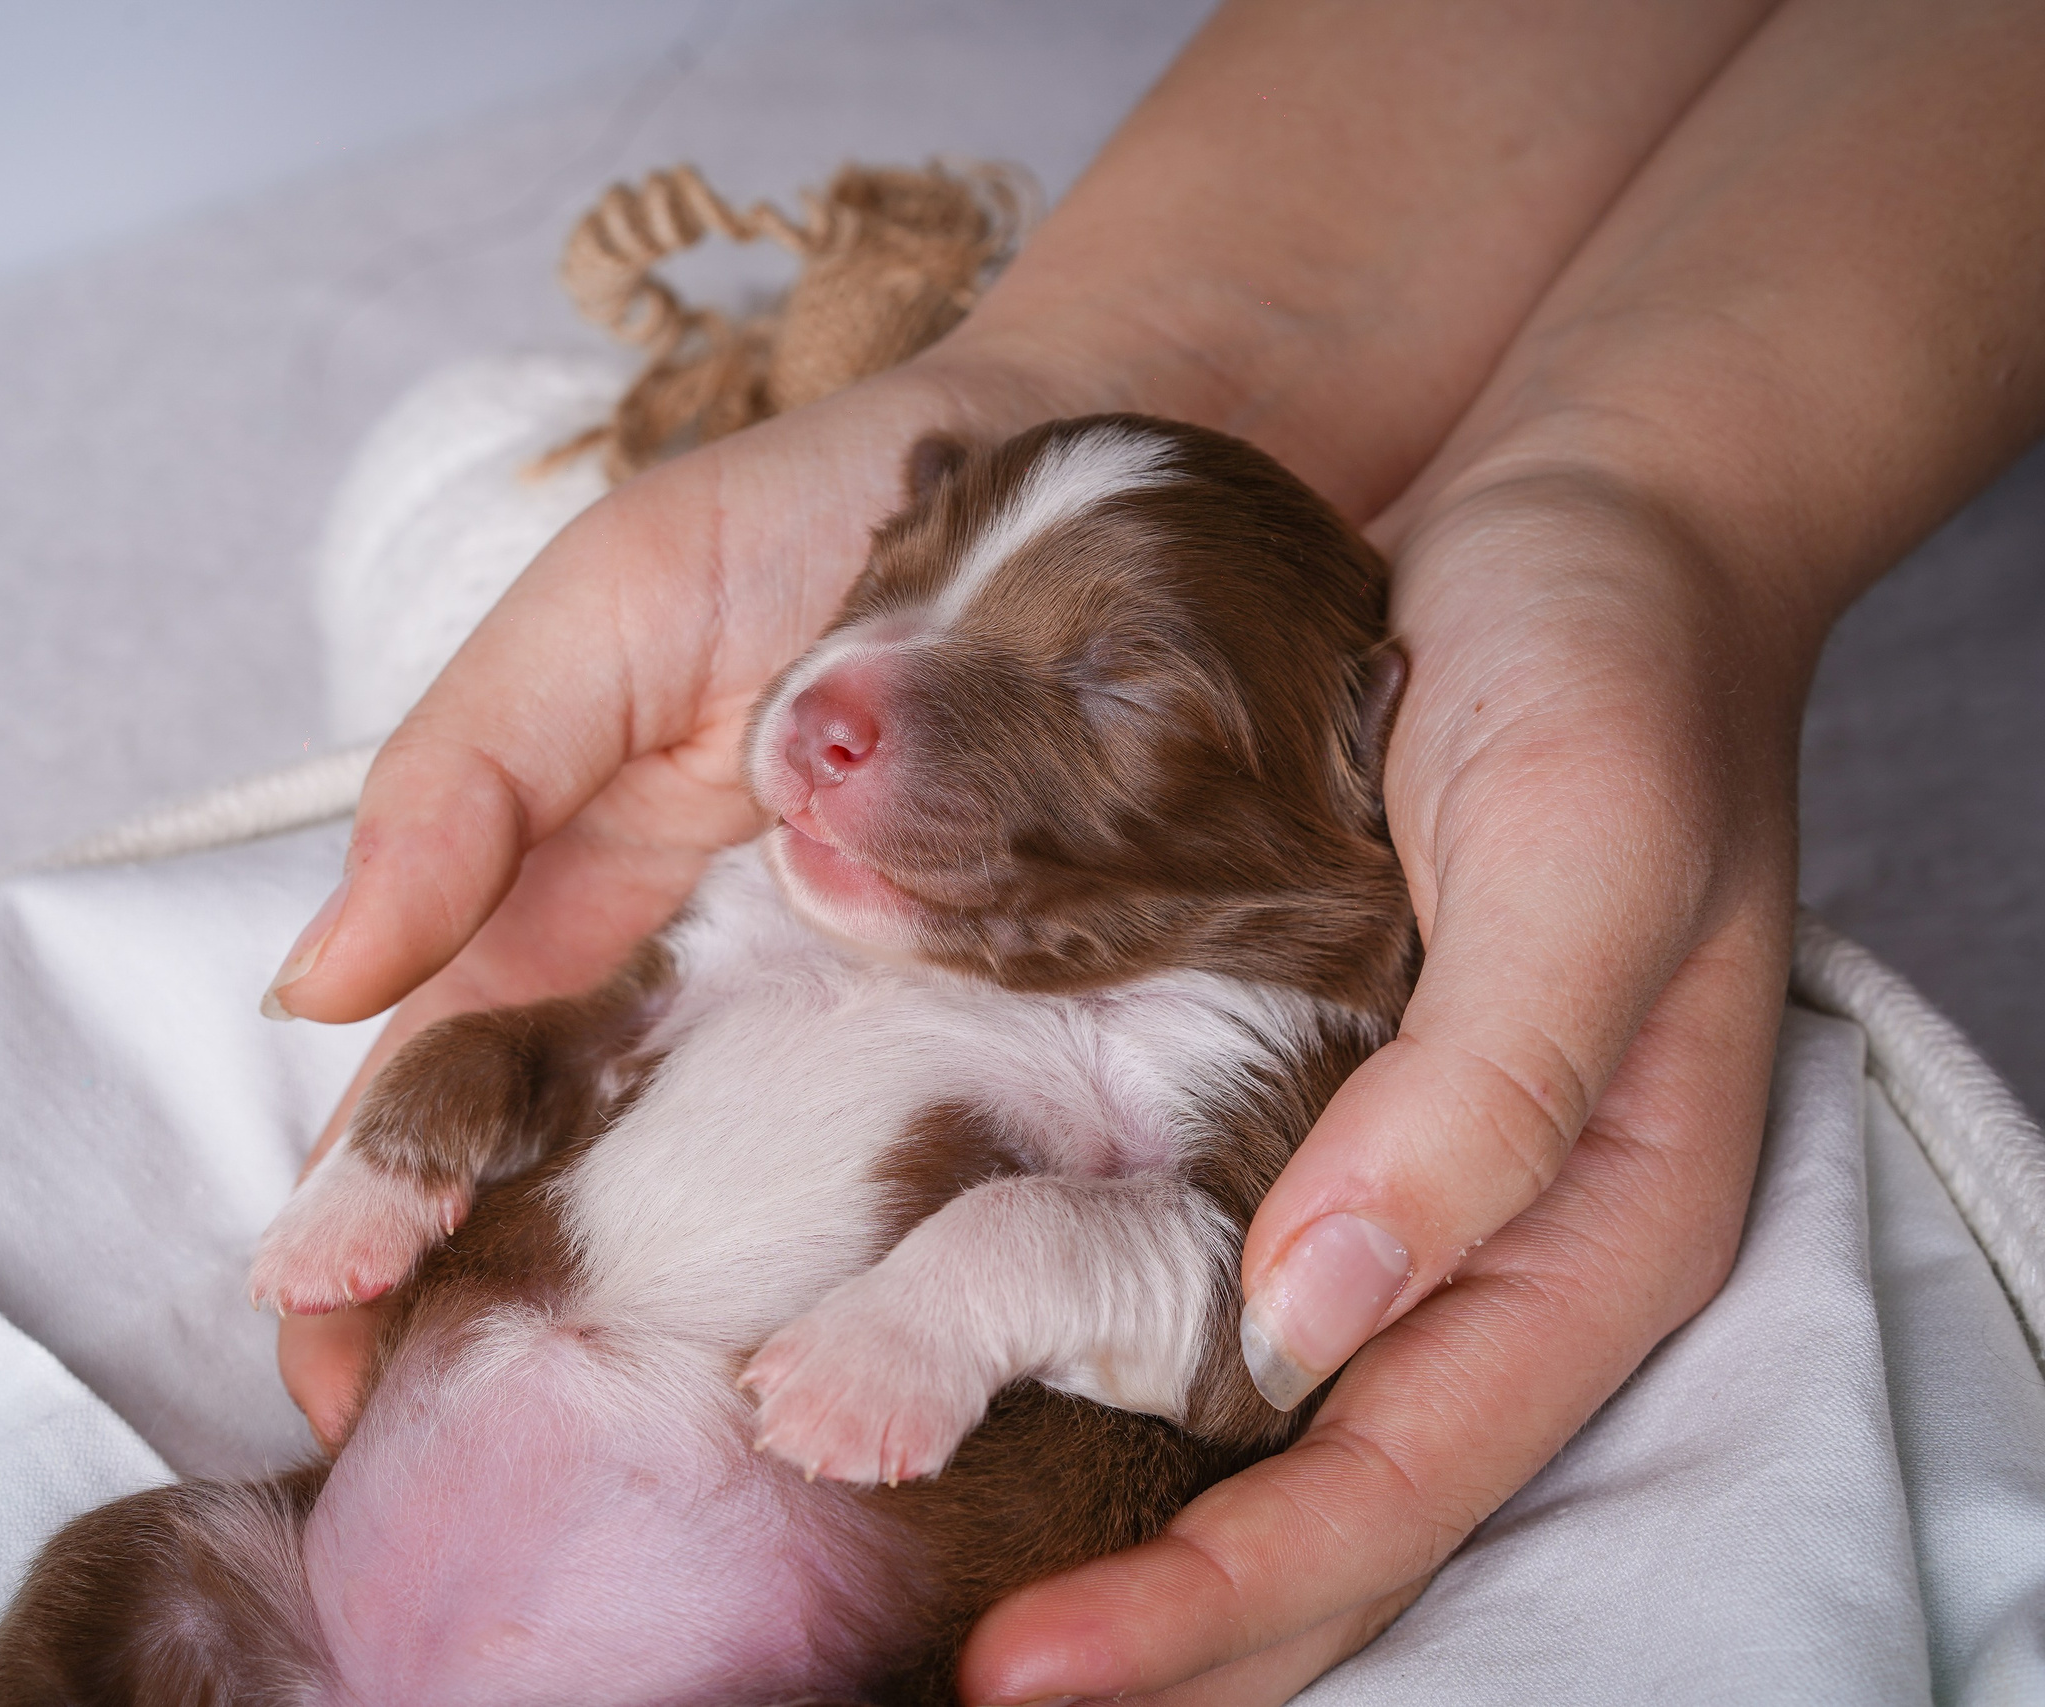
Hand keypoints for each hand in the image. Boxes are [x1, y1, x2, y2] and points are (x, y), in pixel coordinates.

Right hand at [263, 350, 1073, 1445]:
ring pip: (717, 1224)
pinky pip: (908, 1186)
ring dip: (648, 1347)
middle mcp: (694, 1005)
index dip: (367, 1226)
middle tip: (429, 1464)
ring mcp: (840, 1037)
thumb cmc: (818, 519)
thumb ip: (466, 775)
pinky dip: (859, 1292)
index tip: (322, 1355)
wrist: (1085, 464)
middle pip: (557, 1199)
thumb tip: (314, 983)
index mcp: (571, 911)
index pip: (436, 1100)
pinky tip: (827, 1391)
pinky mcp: (989, 1048)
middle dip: (480, 1335)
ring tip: (604, 1475)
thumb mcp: (608, 611)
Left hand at [960, 0, 2044, 1689]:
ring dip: (1095, 1523)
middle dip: (1146, 1628)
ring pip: (1229, 1425)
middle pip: (1308, 1514)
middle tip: (948, 1685)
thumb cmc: (1611, 673)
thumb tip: (1320, 1325)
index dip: (1216, 1604)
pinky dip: (1064, 1353)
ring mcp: (1367, 1178)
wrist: (1573, 519)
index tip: (1028, 1673)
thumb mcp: (1587, 857)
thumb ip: (1486, 1098)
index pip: (1390, 1491)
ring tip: (910, 1588)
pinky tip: (929, 1365)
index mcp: (1578, 1235)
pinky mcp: (1278, 1093)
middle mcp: (1464, 1243)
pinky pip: (1170, 1272)